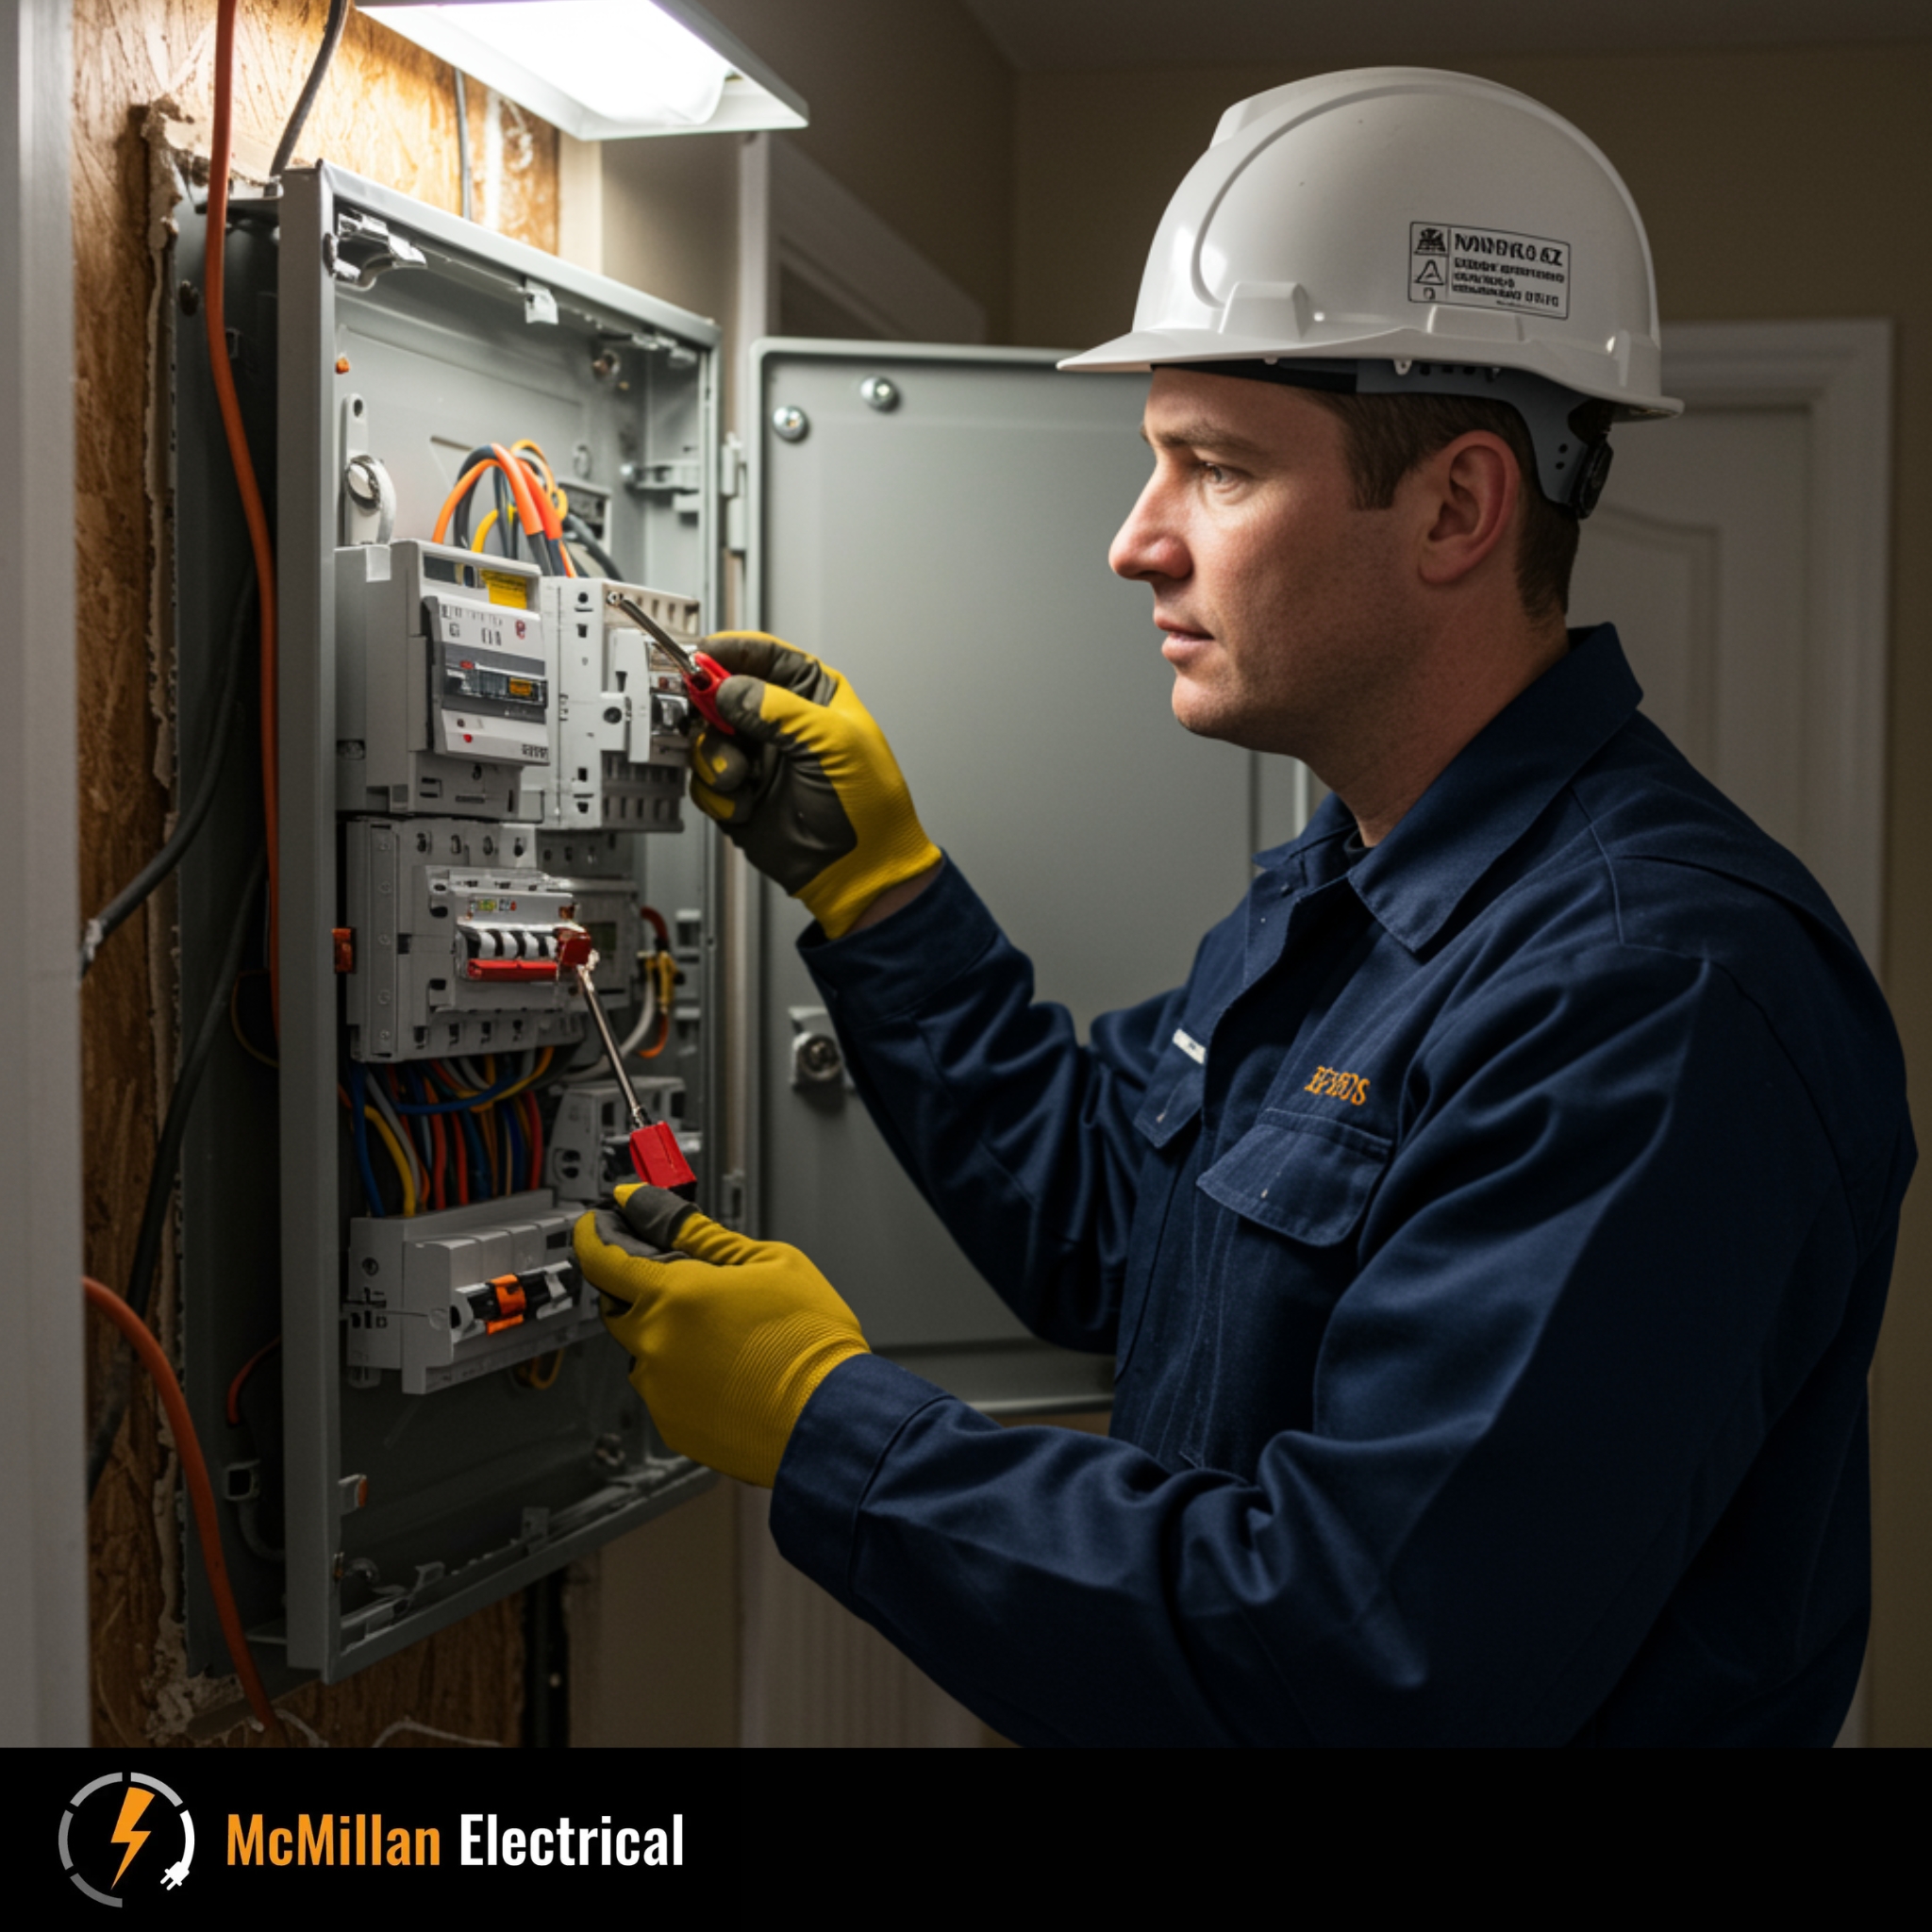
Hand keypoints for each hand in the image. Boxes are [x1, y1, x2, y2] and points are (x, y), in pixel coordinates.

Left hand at [573, 1183, 869, 1487]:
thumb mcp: (766, 1261)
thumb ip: (698, 1232)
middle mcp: (654, 1344)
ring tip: (724, 1334)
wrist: (832, 1418)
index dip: (596, 1235)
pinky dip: (683, 1373)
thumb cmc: (810, 1340)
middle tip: (684, 1279)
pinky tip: (727, 1368)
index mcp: (673, 1296)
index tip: (601, 1225)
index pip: (602, 1257)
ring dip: (666, 1332)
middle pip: (617, 1304)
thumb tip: (650, 1206)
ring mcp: (660, 1390)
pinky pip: (663, 1387)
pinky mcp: (672, 1425)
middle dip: (638, 1286)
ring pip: (644, 1348)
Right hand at [690, 632, 941, 939]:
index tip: (698, 658)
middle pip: (719, 692)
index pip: (759, 655)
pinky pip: (702, 780)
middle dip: (708, 709)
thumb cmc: (866, 804)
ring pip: (704, 737)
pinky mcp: (737, 792)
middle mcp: (777, 720)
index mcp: (810, 693)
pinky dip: (718, 794)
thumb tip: (729, 689)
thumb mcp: (830, 742)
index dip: (725, 652)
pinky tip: (745, 805)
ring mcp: (755, 756)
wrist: (858, 870)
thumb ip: (776, 709)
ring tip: (739, 778)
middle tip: (708, 719)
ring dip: (714, 758)